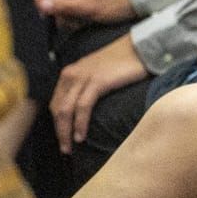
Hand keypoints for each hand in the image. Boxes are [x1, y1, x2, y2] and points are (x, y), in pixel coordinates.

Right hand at [36, 0, 137, 25]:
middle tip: (68, 22)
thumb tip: (42, 4)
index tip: (45, 14)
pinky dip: (73, 18)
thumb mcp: (88, 7)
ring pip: (60, 5)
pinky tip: (83, 23)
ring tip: (79, 23)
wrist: (135, 2)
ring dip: (65, 17)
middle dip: (57, 11)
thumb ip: (64, 6)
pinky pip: (70, 9)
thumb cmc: (114, 3)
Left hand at [51, 34, 148, 151]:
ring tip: (70, 148)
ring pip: (65, 110)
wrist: (140, 48)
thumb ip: (87, 86)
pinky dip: (80, 124)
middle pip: (57, 108)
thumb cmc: (123, 62)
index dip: (57, 123)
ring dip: (65, 132)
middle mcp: (72, 74)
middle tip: (65, 149)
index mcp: (71, 73)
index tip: (63, 138)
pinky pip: (82, 107)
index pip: (56, 102)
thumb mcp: (97, 72)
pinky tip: (81, 136)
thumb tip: (84, 109)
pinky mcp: (97, 81)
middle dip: (59, 131)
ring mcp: (83, 77)